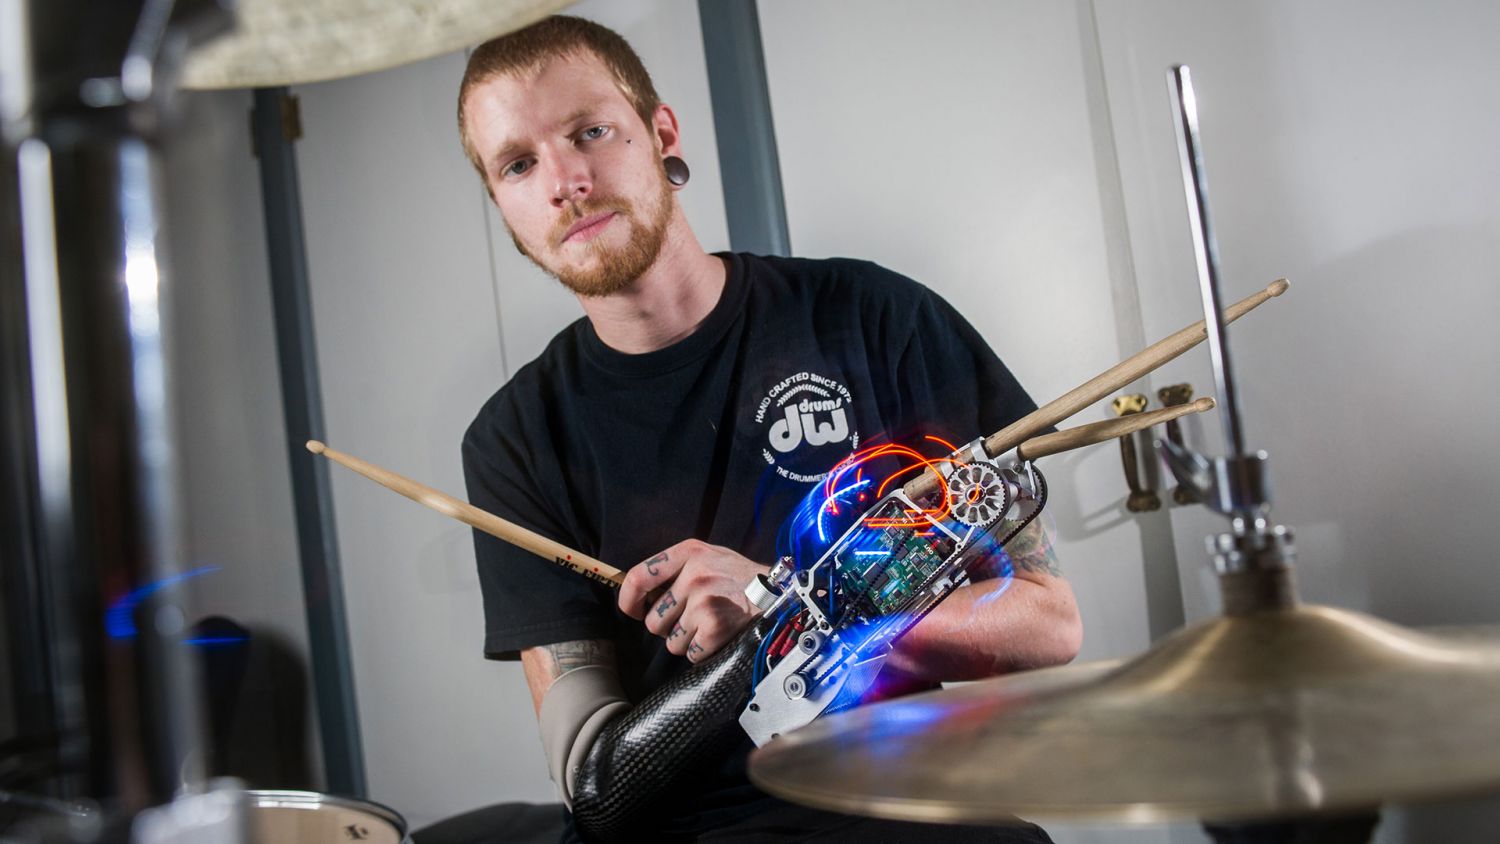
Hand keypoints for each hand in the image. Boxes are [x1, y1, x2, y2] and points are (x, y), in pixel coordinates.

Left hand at [618, 539, 768, 662]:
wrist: (781, 595)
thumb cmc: (741, 578)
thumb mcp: (710, 557)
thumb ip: (677, 569)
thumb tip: (642, 595)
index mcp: (689, 553)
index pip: (638, 578)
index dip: (629, 601)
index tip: (633, 611)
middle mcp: (694, 575)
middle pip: (653, 620)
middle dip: (668, 628)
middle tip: (692, 619)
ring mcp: (704, 602)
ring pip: (671, 641)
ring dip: (687, 641)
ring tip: (709, 625)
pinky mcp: (715, 627)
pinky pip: (691, 653)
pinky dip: (703, 651)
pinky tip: (719, 636)